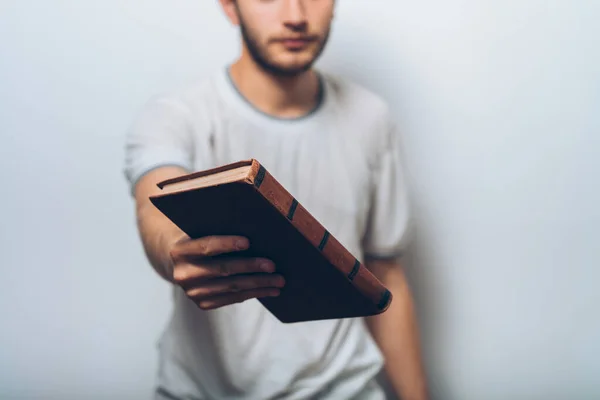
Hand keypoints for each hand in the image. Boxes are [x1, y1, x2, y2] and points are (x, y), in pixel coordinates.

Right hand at [168, 235, 284, 309]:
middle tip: (273, 266)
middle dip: (251, 267)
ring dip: (258, 284)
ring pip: (232, 287)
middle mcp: (184, 274)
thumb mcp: (199, 230)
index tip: (248, 242)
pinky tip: (269, 290)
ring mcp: (193, 292)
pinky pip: (233, 298)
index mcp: (181, 251)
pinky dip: (253, 294)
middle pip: (223, 269)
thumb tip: (253, 226)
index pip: (206, 246)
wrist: (177, 263)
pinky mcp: (203, 303)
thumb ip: (217, 228)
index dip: (226, 244)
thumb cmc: (197, 239)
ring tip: (279, 281)